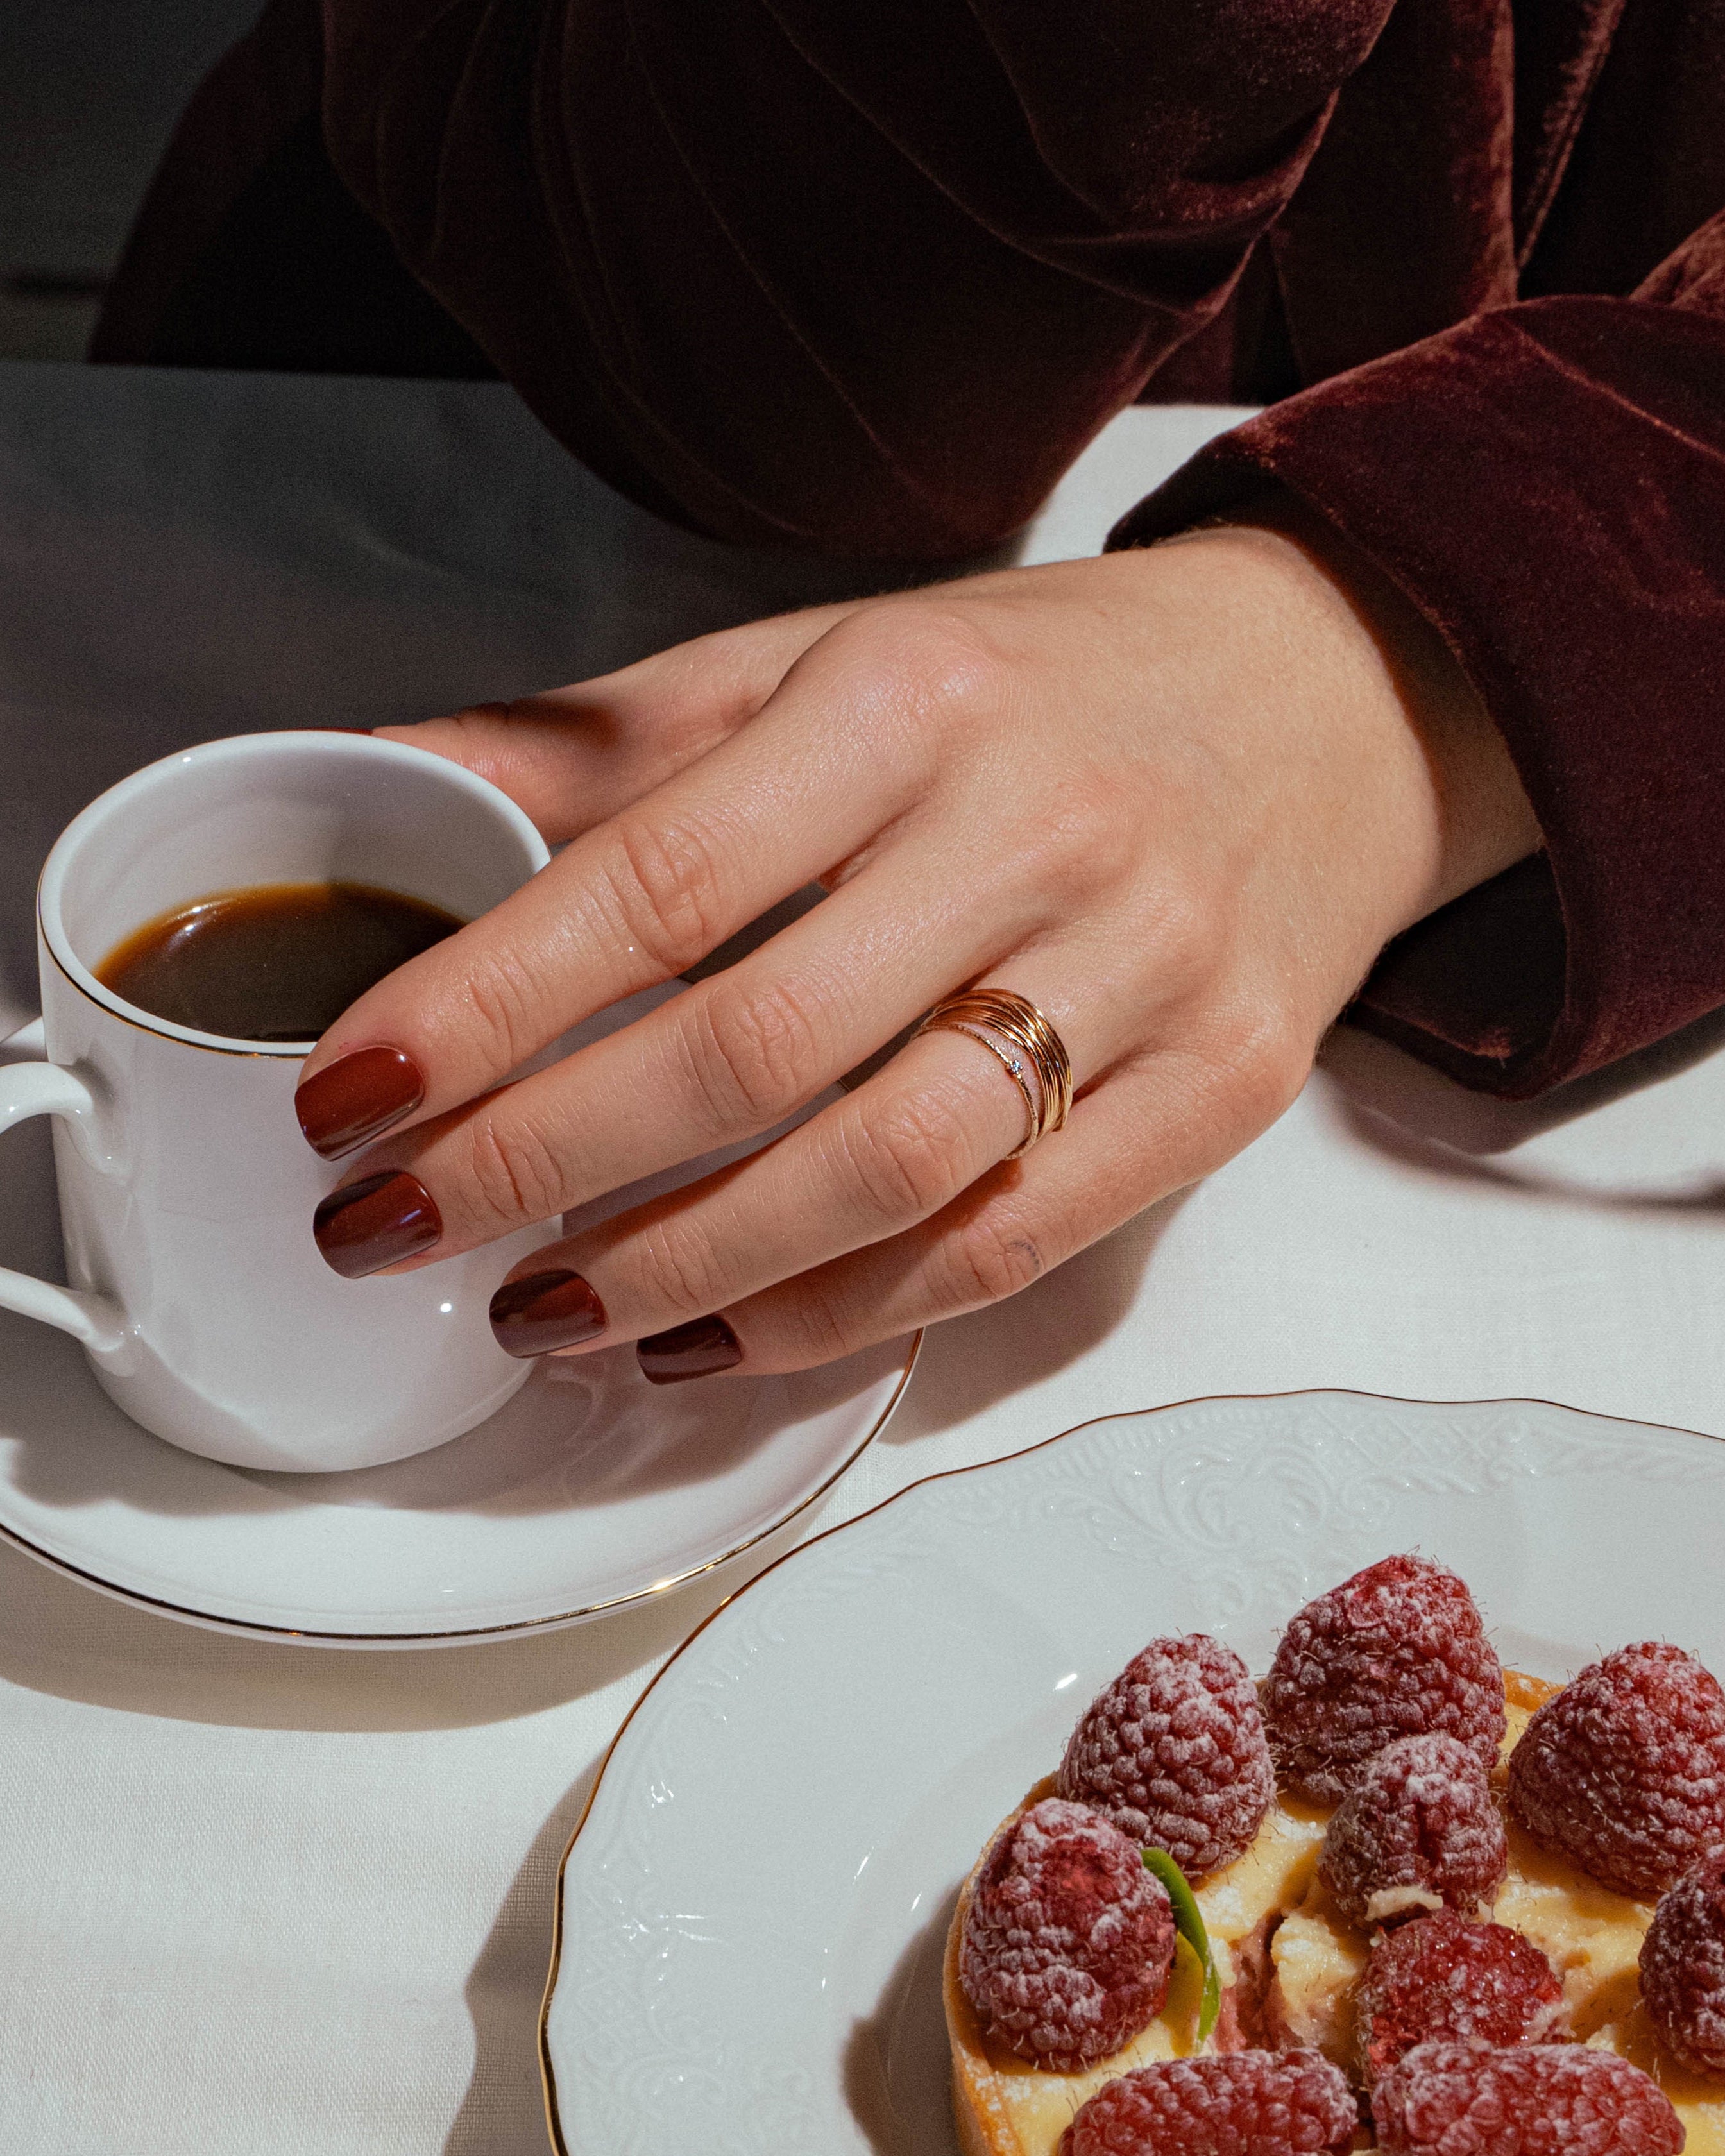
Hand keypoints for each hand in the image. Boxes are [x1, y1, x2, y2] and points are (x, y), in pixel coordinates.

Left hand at [293, 516, 1538, 1378]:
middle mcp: (1043, 830)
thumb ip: (606, 740)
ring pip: (888, 1176)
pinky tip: (705, 1336)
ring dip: (681, 1272)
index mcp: (912, 699)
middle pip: (756, 1050)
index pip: (657, 876)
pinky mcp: (1224, 1088)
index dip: (483, 1003)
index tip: (346, 1094)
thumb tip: (375, 781)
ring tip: (536, 1309)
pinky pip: (1007, 1247)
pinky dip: (836, 1318)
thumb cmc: (1037, 686)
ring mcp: (1153, 971)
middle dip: (539, 1163)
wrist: (1327, 700)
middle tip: (393, 1229)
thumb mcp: (822, 662)